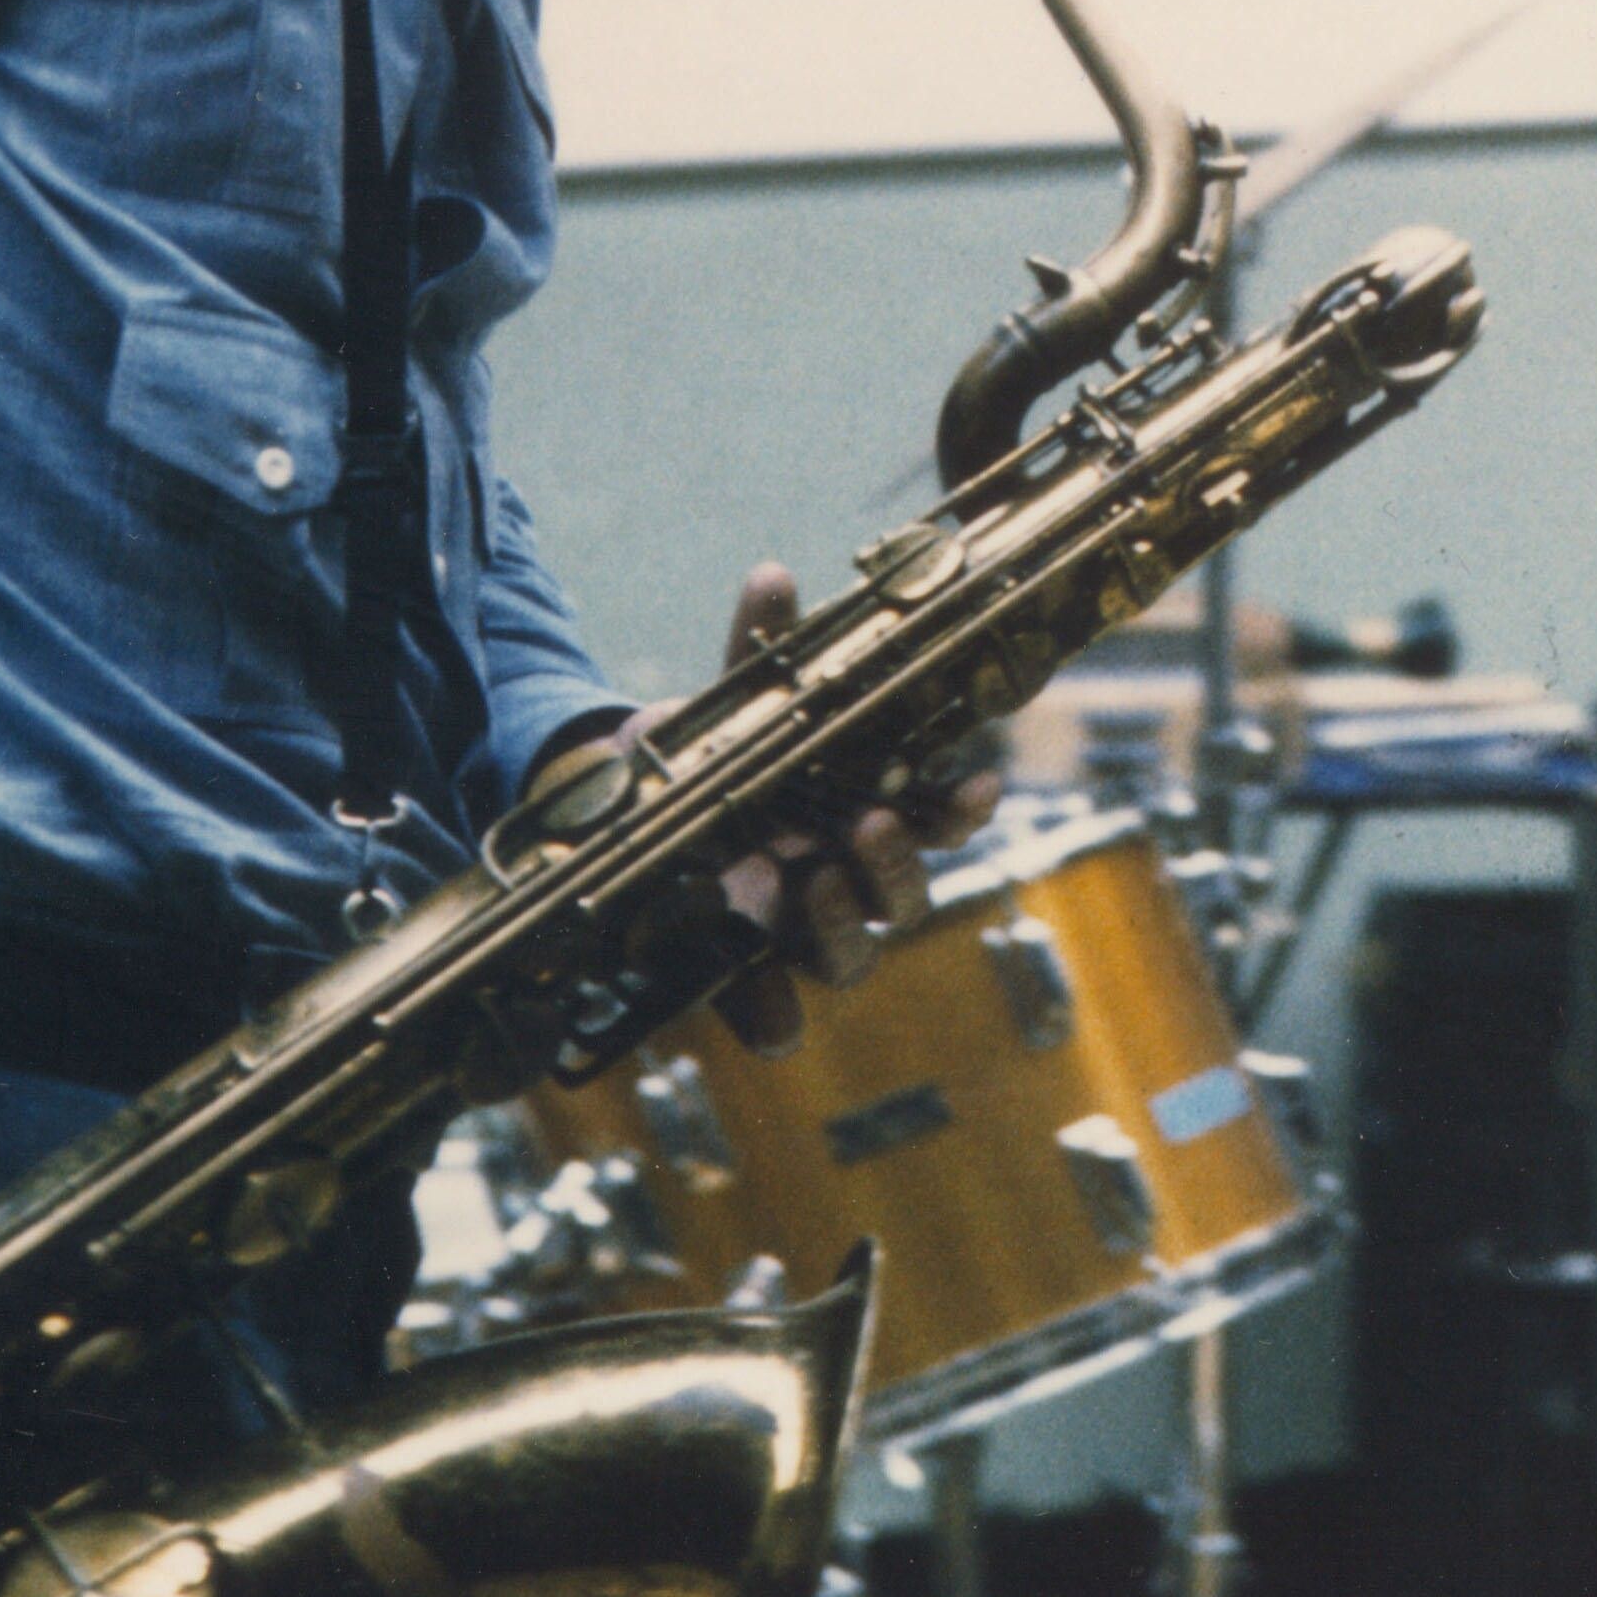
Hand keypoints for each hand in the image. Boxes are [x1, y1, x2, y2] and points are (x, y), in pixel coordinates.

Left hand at [696, 563, 1005, 1057]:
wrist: (622, 833)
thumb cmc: (702, 772)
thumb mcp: (726, 713)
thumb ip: (757, 656)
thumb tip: (773, 576)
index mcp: (853, 817)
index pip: (933, 822)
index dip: (959, 810)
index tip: (975, 782)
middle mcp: (836, 881)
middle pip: (905, 898)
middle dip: (898, 866)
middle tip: (868, 825)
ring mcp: (790, 936)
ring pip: (853, 957)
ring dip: (848, 925)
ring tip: (812, 885)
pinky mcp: (738, 980)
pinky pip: (776, 1021)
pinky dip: (775, 1017)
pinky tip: (767, 1004)